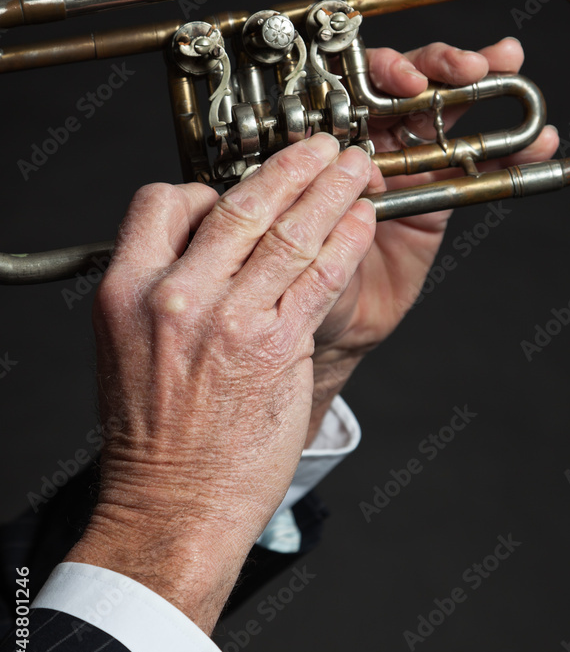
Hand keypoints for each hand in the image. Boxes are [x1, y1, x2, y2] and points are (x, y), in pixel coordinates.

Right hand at [67, 133, 374, 633]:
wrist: (174, 506)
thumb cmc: (153, 435)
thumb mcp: (125, 346)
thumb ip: (160, 289)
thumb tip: (203, 247)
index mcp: (128, 289)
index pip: (164, 202)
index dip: (208, 186)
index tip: (241, 185)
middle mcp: (175, 296)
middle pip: (239, 205)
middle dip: (290, 167)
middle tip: (320, 146)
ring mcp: (227, 320)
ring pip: (288, 233)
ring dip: (330, 192)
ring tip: (354, 168)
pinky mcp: (275, 347)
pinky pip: (319, 277)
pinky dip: (346, 241)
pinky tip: (362, 220)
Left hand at [308, 38, 559, 426]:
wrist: (328, 328)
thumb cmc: (294, 279)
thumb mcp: (300, 237)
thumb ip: (325, 201)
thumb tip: (358, 167)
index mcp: (327, 143)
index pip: (356, 89)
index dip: (384, 74)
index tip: (404, 80)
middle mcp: (369, 146)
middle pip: (408, 87)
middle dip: (438, 66)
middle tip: (465, 66)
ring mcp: (408, 168)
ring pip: (447, 115)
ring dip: (481, 84)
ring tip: (507, 62)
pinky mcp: (441, 198)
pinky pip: (479, 168)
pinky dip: (511, 152)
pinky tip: (538, 140)